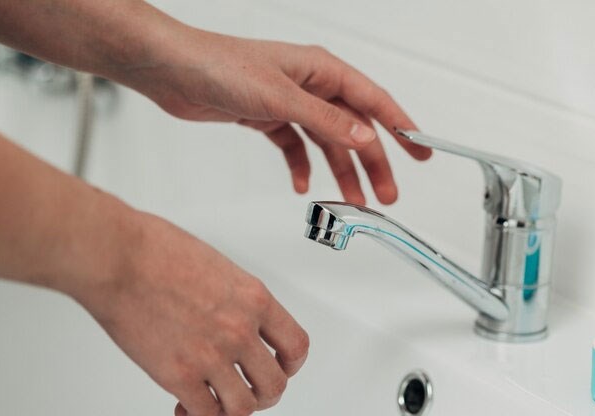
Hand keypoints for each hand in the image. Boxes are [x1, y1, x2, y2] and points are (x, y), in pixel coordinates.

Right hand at [73, 212, 308, 415]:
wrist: (117, 257)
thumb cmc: (155, 250)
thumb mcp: (217, 266)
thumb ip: (234, 299)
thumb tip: (234, 317)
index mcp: (253, 299)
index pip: (296, 345)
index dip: (290, 364)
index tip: (280, 367)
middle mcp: (240, 329)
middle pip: (275, 383)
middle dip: (264, 393)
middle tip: (250, 391)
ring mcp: (211, 355)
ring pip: (244, 407)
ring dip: (232, 409)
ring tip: (218, 403)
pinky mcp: (178, 375)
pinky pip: (205, 414)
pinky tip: (186, 408)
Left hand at [126, 31, 431, 204]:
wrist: (173, 71)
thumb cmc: (220, 65)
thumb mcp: (280, 97)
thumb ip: (325, 120)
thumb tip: (365, 138)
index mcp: (322, 71)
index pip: (373, 102)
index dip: (401, 127)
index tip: (421, 150)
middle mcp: (310, 86)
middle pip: (353, 129)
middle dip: (372, 162)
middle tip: (387, 193)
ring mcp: (289, 103)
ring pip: (326, 143)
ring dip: (340, 172)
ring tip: (354, 200)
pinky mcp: (267, 118)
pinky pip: (295, 147)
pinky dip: (301, 167)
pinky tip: (302, 185)